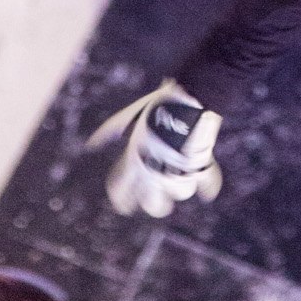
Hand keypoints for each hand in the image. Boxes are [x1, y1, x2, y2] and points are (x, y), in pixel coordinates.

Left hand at [86, 80, 222, 217]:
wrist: (191, 94)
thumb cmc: (160, 104)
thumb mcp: (131, 115)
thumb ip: (112, 129)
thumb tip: (91, 144)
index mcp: (136, 158)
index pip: (121, 191)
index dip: (122, 200)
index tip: (124, 206)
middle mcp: (156, 169)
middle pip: (153, 204)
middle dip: (155, 203)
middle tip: (158, 195)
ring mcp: (180, 169)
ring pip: (179, 194)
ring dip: (181, 188)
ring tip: (182, 177)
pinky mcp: (202, 165)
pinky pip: (207, 184)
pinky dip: (209, 187)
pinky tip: (206, 190)